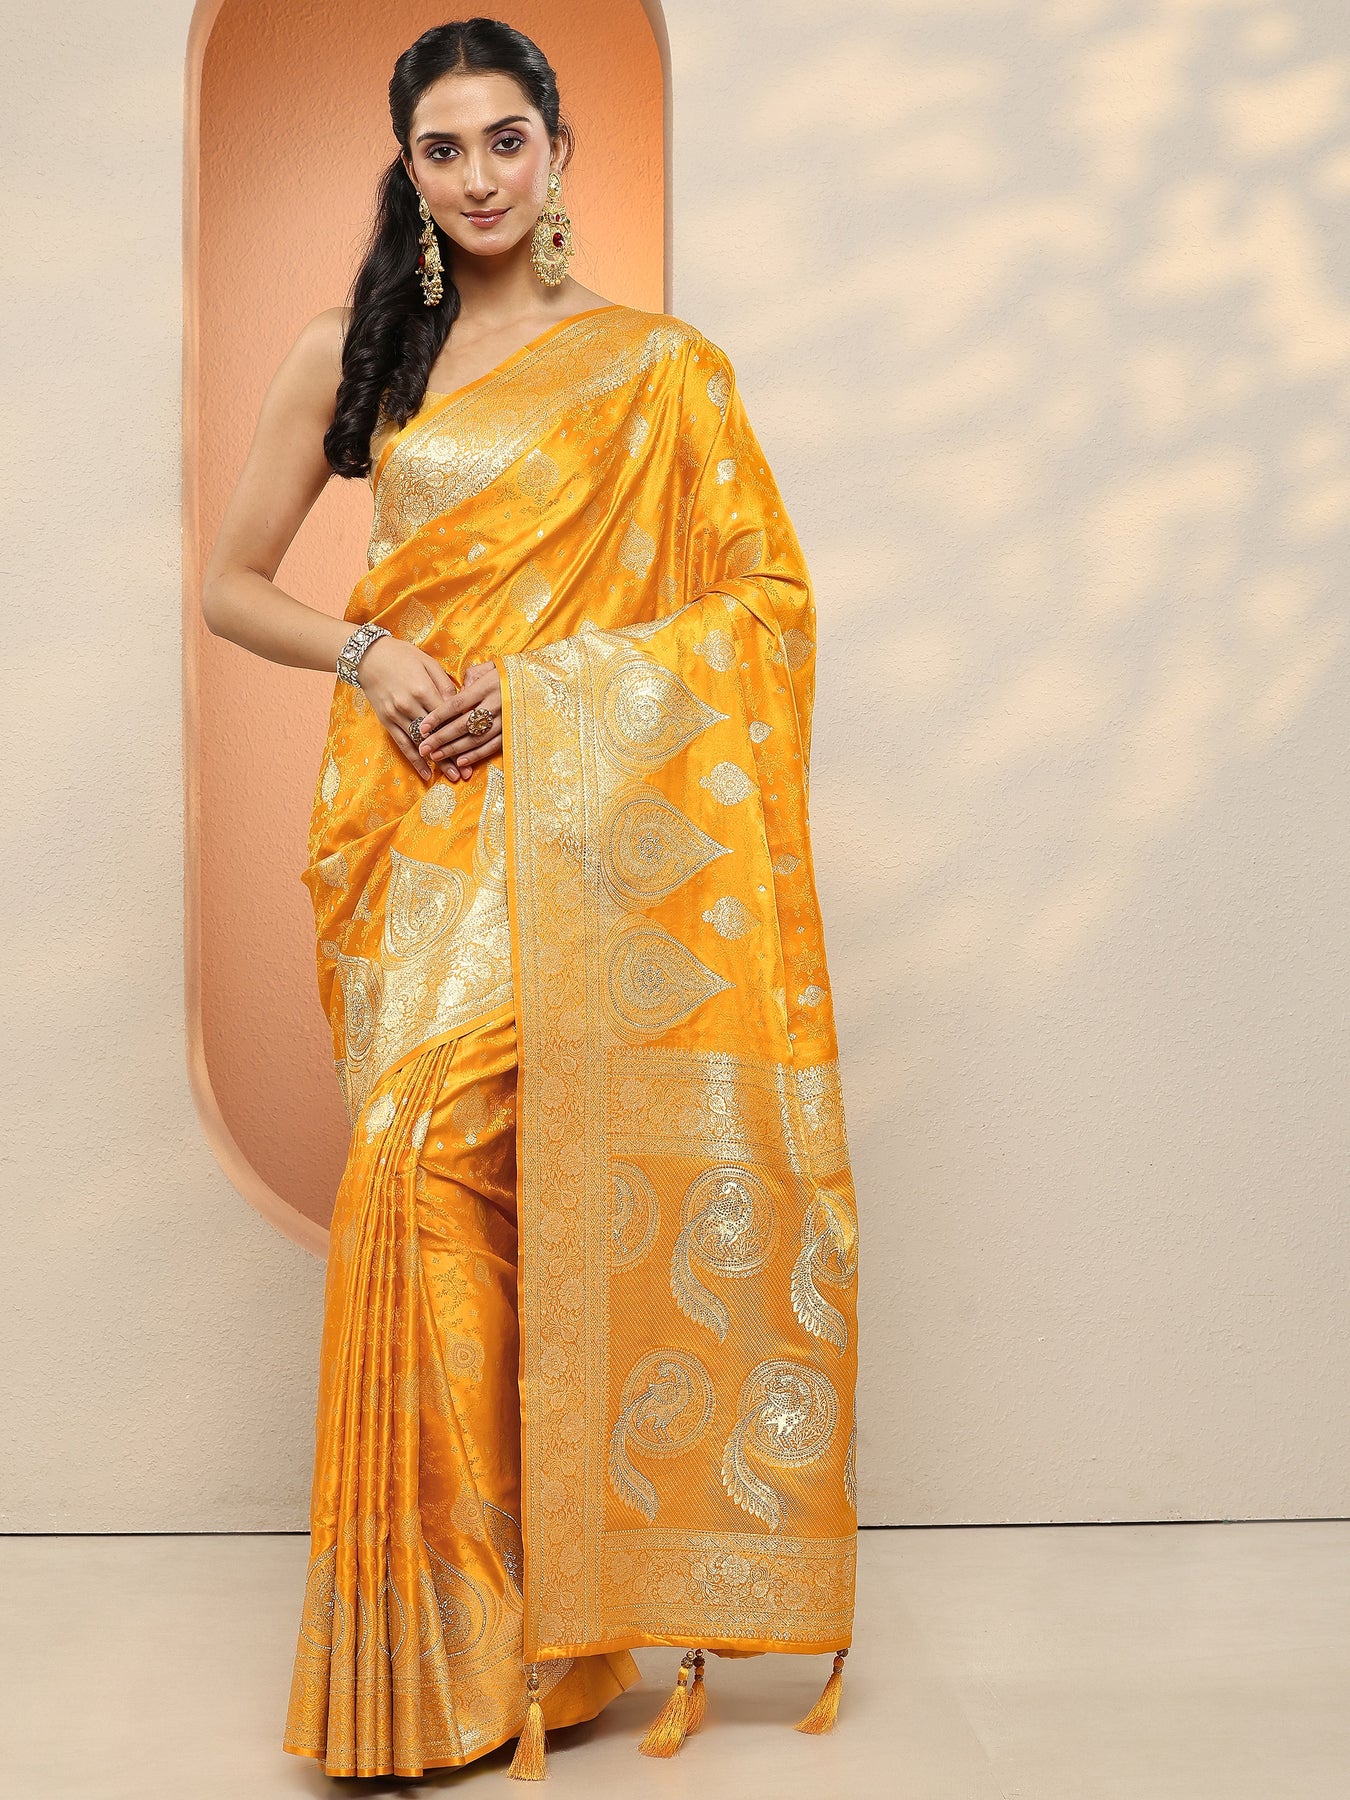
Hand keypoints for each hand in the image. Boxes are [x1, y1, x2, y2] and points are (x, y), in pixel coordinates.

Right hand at [354, 635, 459, 781]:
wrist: (368, 656)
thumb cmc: (402, 656)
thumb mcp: (428, 662)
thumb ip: (445, 684)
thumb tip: (461, 703)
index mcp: (423, 689)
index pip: (449, 715)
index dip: (463, 730)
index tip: (477, 744)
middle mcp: (410, 705)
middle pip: (437, 734)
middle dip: (454, 753)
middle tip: (468, 772)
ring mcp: (397, 715)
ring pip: (422, 743)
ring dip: (438, 762)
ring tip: (453, 776)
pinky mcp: (387, 721)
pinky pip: (403, 744)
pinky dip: (415, 760)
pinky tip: (426, 773)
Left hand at [414, 661, 502, 780]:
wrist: (543, 680)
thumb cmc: (511, 672)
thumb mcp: (491, 667)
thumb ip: (472, 677)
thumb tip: (457, 692)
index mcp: (487, 686)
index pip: (457, 703)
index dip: (438, 716)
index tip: (423, 726)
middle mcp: (495, 705)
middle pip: (463, 725)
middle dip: (441, 738)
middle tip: (423, 748)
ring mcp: (505, 721)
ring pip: (475, 739)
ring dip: (454, 750)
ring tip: (435, 756)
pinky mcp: (513, 732)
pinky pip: (492, 747)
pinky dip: (475, 755)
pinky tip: (460, 761)